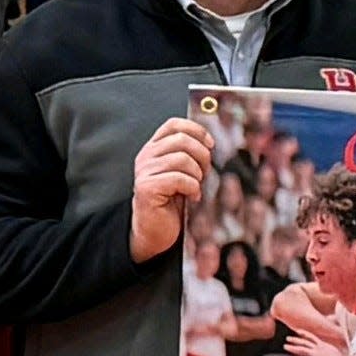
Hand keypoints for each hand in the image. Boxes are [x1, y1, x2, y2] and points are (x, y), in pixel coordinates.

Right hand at [130, 117, 212, 263]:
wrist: (154, 230)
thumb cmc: (171, 202)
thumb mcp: (181, 172)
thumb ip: (188, 154)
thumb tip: (209, 141)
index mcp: (153, 148)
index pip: (173, 124)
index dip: (196, 130)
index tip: (210, 144)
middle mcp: (146, 156)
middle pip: (182, 140)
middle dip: (202, 155)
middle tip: (205, 173)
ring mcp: (144, 171)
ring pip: (183, 159)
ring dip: (198, 175)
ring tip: (196, 187)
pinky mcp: (147, 188)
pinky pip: (180, 179)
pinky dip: (193, 188)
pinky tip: (192, 197)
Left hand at [285, 329, 344, 355]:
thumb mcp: (333, 351)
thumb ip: (327, 349)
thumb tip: (326, 350)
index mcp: (322, 344)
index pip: (311, 336)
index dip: (304, 333)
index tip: (298, 330)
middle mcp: (317, 348)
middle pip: (304, 342)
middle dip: (295, 340)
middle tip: (287, 338)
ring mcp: (315, 354)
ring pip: (301, 349)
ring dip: (292, 348)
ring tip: (285, 346)